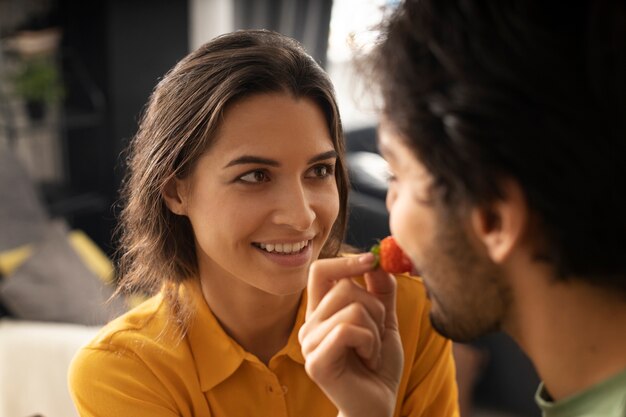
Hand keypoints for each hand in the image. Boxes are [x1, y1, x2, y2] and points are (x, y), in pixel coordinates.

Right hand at [299, 253, 403, 416]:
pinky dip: (370, 344)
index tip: (372, 260)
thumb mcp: (385, 321)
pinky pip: (349, 330)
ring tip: (372, 351)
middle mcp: (309, 324)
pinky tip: (369, 360)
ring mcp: (309, 344)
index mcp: (321, 312)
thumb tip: (377, 260)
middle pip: (343, 287)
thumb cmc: (377, 365)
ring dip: (375, 331)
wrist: (378, 405)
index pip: (320, 271)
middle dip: (375, 307)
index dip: (346, 261)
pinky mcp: (316, 362)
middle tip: (377, 334)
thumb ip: (381, 291)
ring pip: (352, 308)